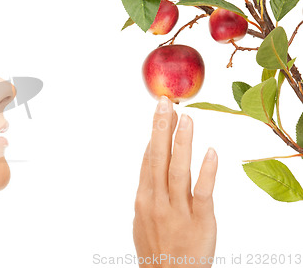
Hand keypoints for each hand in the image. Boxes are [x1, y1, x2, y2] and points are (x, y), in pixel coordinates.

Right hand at [133, 96, 217, 267]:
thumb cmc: (156, 249)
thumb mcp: (142, 218)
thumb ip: (148, 189)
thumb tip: (150, 163)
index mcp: (143, 197)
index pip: (148, 158)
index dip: (154, 133)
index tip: (161, 111)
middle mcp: (157, 200)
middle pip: (158, 158)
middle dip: (161, 128)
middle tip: (165, 103)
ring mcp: (177, 210)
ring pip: (178, 171)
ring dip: (181, 143)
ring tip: (186, 118)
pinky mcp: (199, 221)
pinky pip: (202, 193)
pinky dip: (206, 172)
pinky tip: (210, 152)